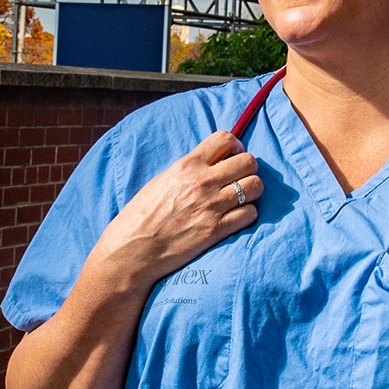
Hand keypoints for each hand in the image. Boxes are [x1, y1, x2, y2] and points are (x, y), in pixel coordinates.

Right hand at [94, 130, 262, 284]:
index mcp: (187, 165)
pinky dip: (247, 214)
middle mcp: (203, 182)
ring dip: (252, 191)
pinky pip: (250, 214)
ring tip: (240, 198)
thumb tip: (211, 163)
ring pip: (255, 186)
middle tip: (239, 178)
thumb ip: (188, 170)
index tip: (231, 155)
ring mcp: (212, 206)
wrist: (133, 249)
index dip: (235, 145)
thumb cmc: (142, 215)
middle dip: (248, 168)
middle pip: (248, 161)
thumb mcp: (162, 181)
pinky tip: (236, 217)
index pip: (225, 139)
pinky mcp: (217, 230)